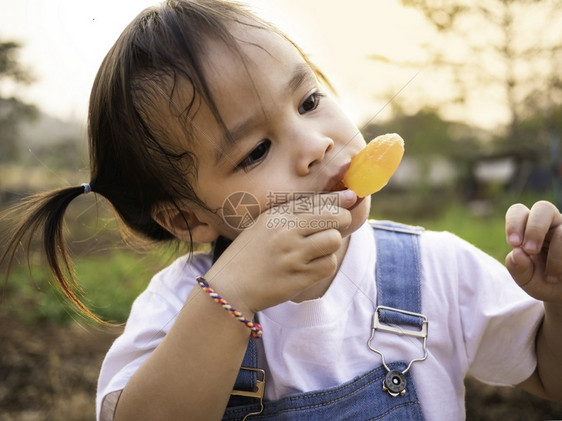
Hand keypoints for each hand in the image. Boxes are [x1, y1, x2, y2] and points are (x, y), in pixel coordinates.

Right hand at [205, 190, 356, 313]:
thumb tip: (343, 198)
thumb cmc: (251, 253)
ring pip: (334, 240)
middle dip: (342, 220)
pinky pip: (328, 264)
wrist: (230, 286)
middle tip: (333, 227)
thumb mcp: (265, 224)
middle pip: (334, 217)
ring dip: (330, 245)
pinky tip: (311, 266)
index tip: (352, 198)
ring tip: (317, 249)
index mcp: (277, 215)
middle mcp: (285, 231)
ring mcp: (293, 255)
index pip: (318, 200)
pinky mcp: (299, 277)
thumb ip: (297, 212)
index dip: (340, 199)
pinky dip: (324, 264)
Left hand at [505, 200, 561, 303]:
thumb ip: (517, 267)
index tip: (513, 244)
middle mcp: (550, 223)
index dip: (514, 223)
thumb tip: (517, 253)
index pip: (518, 212)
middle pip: (543, 208)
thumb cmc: (542, 281)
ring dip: (555, 256)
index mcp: (528, 227)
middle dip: (535, 229)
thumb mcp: (526, 278)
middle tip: (530, 250)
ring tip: (551, 278)